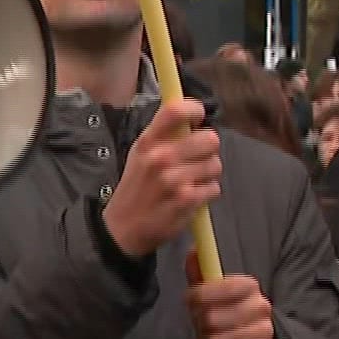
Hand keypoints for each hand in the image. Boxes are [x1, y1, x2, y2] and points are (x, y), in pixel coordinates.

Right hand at [102, 100, 219, 258]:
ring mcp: (174, 180)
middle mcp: (160, 158)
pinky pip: (214, 188)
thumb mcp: (140, 155)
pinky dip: (206, 193)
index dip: (195, 110)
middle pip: (209, 139)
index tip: (198, 117)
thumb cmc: (136, 188)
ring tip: (190, 182)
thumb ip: (163, 135)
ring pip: (215, 165)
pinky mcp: (186, 200)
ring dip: (208, 174)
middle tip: (197, 158)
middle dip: (208, 149)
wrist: (123, 228)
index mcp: (148, 142)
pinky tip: (190, 197)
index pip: (176, 111)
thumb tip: (191, 118)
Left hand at [188, 275, 274, 338]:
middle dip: (199, 323)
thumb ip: (200, 270)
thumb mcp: (212, 287)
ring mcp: (264, 332)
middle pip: (214, 318)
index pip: (225, 287)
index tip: (189, 299)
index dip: (201, 295)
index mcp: (249, 286)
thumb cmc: (225, 308)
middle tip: (200, 323)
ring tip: (209, 337)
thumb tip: (193, 250)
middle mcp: (261, 307)